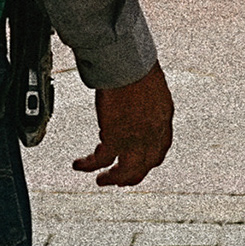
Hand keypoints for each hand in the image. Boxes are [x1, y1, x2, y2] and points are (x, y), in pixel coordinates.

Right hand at [73, 65, 174, 186]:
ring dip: (111, 179)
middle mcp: (152, 134)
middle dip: (131, 176)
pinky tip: (81, 164)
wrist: (128, 64)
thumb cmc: (138, 65)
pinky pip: (101, 160)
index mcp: (163, 119)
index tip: (142, 164)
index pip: (160, 149)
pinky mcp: (115, 138)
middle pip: (144, 166)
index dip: (150, 161)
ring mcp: (135, 139)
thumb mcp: (153, 86)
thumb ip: (147, 102)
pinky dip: (89, 165)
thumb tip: (135, 104)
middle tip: (119, 180)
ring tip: (100, 180)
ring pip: (125, 171)